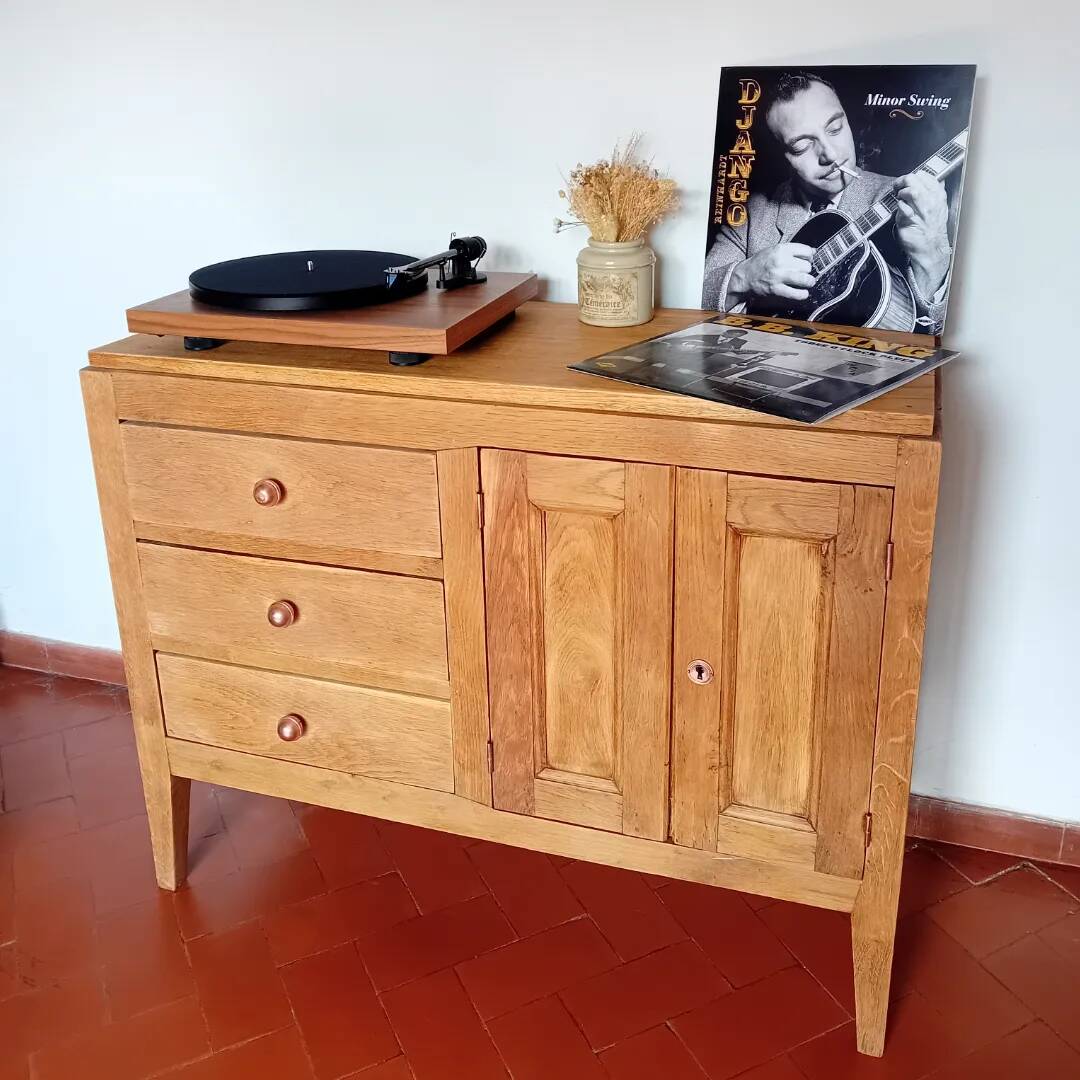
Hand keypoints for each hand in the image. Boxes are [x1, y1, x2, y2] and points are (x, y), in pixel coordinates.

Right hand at [729, 243, 815, 304]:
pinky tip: (802, 293)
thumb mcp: (774, 250)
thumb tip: (813, 251)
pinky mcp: (776, 289)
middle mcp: (781, 262)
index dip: (809, 257)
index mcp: (781, 249)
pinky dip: (802, 295)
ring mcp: (779, 276)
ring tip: (806, 283)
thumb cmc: (759, 263)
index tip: (807, 260)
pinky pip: (796, 294)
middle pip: (807, 266)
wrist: (744, 277)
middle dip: (807, 270)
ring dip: (808, 282)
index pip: (806, 251)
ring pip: (805, 279)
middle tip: (802, 273)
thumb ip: (793, 250)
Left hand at [894, 172, 950, 297]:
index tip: (906, 183)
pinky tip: (900, 211)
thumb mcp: (938, 206)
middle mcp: (932, 201)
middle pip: (913, 180)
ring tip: (899, 199)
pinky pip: (902, 208)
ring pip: (910, 191)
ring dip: (900, 193)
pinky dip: (898, 207)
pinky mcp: (910, 221)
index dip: (912, 176)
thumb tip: (926, 177)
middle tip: (897, 188)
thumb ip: (934, 190)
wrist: (930, 248)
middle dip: (901, 182)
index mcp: (938, 195)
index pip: (924, 175)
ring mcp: (922, 211)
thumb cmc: (931, 228)